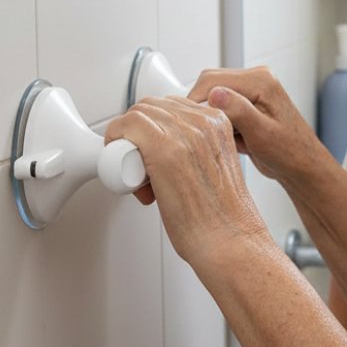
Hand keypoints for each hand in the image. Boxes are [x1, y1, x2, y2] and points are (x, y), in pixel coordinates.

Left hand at [104, 95, 269, 268]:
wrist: (230, 241)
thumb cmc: (224, 218)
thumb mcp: (218, 167)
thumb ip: (199, 150)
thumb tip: (167, 150)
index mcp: (220, 123)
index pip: (173, 105)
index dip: (155, 127)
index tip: (152, 151)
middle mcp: (203, 123)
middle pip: (152, 106)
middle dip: (139, 132)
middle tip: (141, 165)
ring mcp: (184, 133)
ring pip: (137, 113)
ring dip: (128, 139)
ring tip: (137, 173)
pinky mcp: (163, 147)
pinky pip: (126, 126)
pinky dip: (116, 141)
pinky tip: (123, 165)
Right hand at [187, 67, 324, 186]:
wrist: (302, 166)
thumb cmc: (291, 153)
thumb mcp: (263, 135)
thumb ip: (240, 112)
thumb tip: (215, 94)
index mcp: (261, 80)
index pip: (212, 80)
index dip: (195, 101)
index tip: (189, 122)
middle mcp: (255, 80)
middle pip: (209, 85)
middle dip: (203, 110)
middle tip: (204, 133)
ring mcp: (250, 92)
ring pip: (212, 98)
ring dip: (211, 118)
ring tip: (226, 138)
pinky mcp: (246, 105)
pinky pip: (220, 109)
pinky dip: (218, 124)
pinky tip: (232, 140)